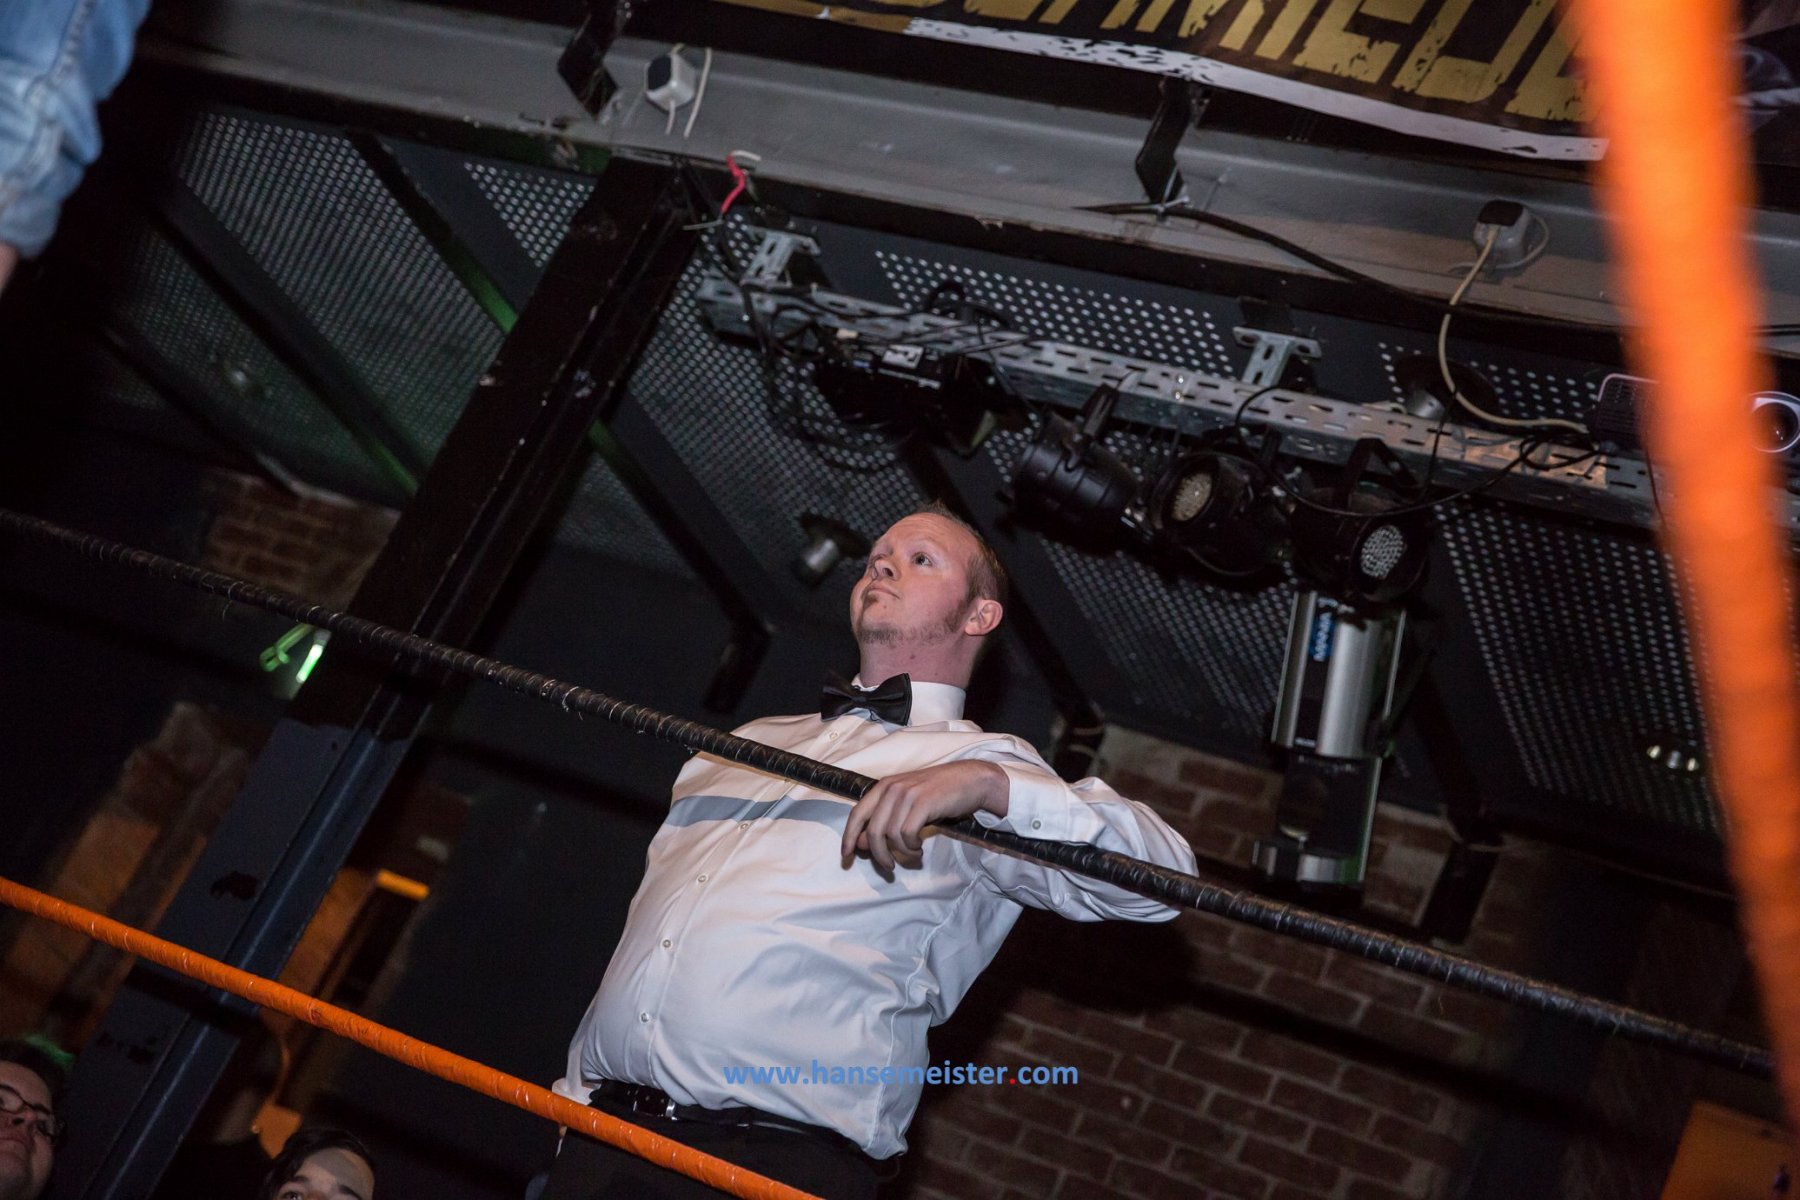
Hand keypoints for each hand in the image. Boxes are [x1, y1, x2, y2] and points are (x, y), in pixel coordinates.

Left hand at [841, 760, 1008, 875]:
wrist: (970, 780)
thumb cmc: (938, 794)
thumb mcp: (907, 804)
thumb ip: (884, 820)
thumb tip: (862, 843)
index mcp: (884, 786)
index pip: (857, 814)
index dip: (849, 837)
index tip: (846, 856)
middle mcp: (892, 788)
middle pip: (873, 830)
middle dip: (878, 854)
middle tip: (889, 867)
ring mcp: (907, 794)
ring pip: (891, 835)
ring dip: (902, 852)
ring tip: (914, 854)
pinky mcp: (923, 802)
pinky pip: (907, 834)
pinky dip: (912, 847)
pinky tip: (920, 848)